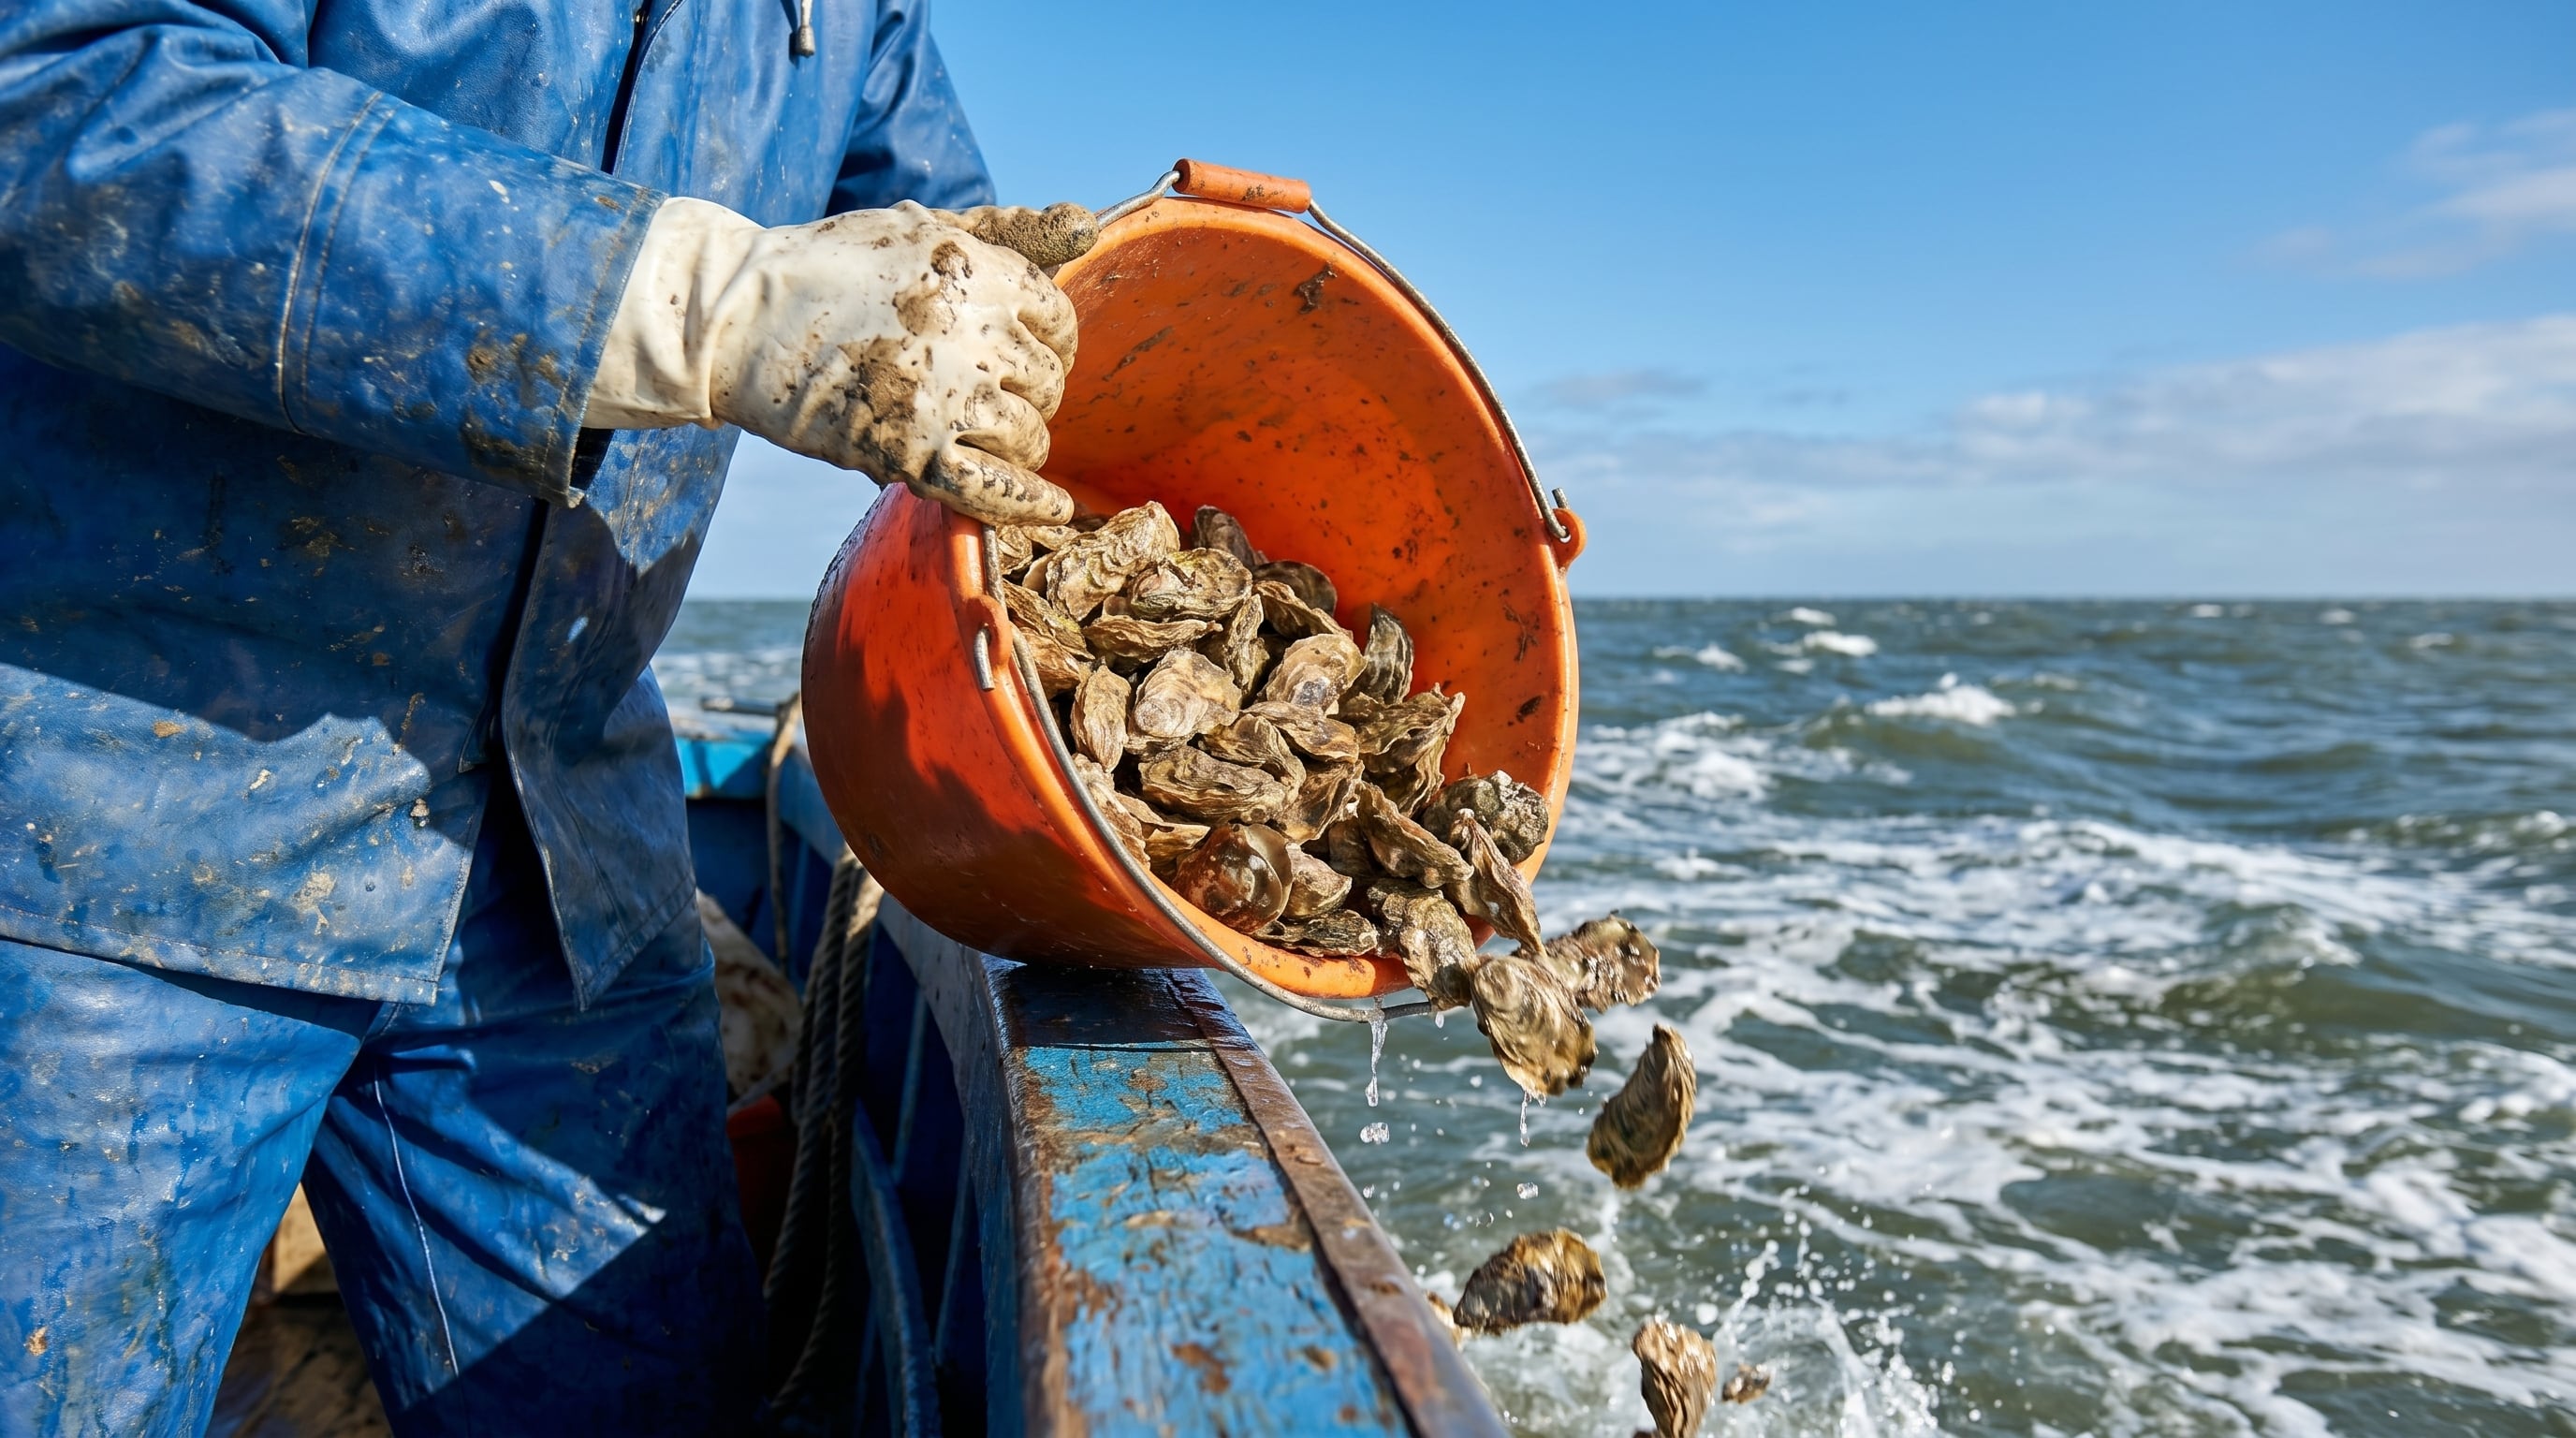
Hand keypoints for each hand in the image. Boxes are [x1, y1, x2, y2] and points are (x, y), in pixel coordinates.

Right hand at [586, 198, 1097, 525]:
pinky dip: (1031, 505)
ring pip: (1029, 437)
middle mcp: (972, 332)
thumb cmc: (839, 266)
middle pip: (1047, 382)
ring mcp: (944, 396)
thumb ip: (1015, 229)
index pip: (1058, 320)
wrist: (742, 316)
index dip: (1048, 340)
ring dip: (1020, 443)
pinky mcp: (911, 452)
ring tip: (987, 434)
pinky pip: (996, 491)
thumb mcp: (929, 227)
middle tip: (989, 393)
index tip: (1023, 351)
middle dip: (1030, 392)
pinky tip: (1054, 509)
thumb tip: (1089, 226)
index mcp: (980, 272)